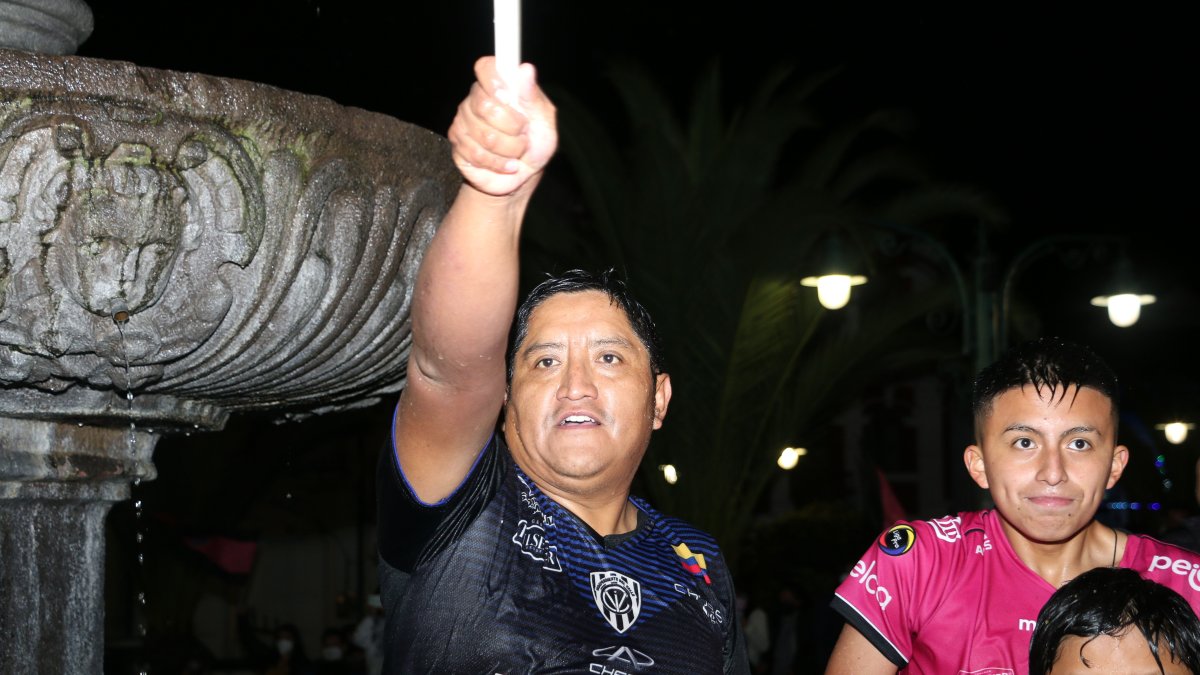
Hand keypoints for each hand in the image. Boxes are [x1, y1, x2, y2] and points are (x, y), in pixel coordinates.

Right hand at [447, 56, 557, 196]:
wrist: (525, 174)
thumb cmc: (535, 143)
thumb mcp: (544, 120)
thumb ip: (532, 96)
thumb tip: (526, 69)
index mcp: (498, 87)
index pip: (486, 68)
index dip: (495, 81)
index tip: (509, 97)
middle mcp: (476, 100)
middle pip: (485, 105)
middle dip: (512, 126)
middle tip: (523, 134)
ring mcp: (463, 122)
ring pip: (484, 135)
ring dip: (510, 149)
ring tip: (517, 151)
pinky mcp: (458, 145)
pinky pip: (477, 154)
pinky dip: (499, 163)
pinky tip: (507, 163)